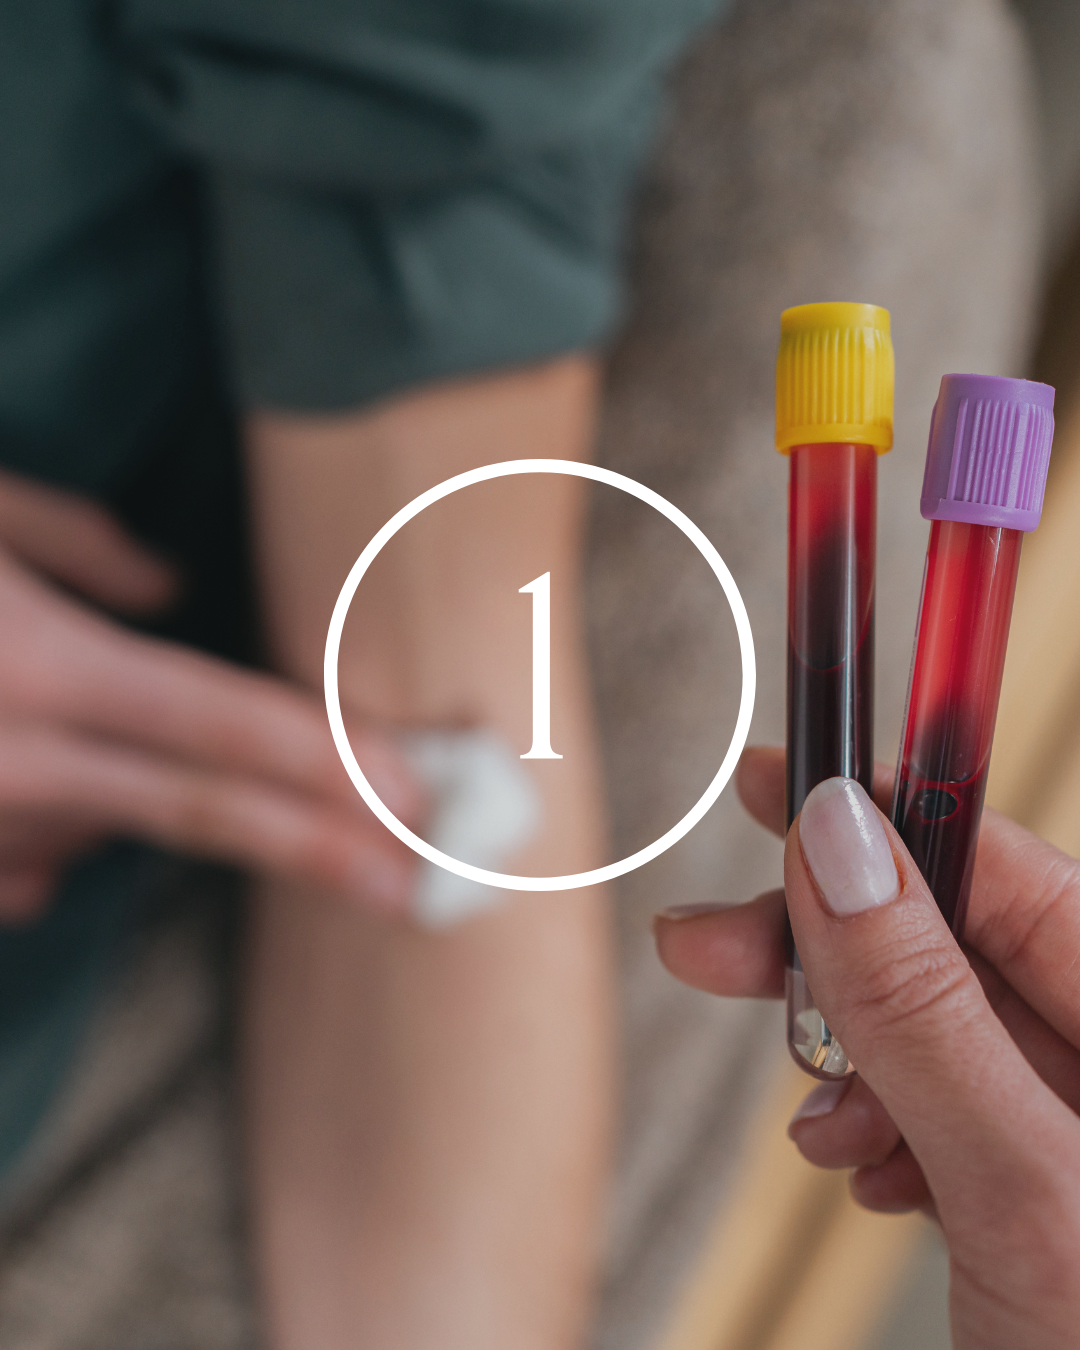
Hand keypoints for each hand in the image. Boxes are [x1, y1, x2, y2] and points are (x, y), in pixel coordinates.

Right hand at [0, 469, 421, 921]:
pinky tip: (5, 773)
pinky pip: (33, 861)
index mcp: (41, 666)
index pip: (217, 721)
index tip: (412, 794)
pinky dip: (46, 821)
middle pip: (201, 811)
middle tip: (414, 892)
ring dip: (115, 789)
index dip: (324, 760)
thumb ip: (76, 543)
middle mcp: (17, 763)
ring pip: (105, 827)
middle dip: (319, 852)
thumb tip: (165, 585)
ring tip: (32, 718)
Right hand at [655, 746, 1079, 1349]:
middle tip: (706, 947)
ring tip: (816, 1122)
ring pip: (938, 1028)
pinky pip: (948, 1104)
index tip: (778, 787)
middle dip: (827, 950)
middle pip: (955, 942)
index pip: (1005, 868)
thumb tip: (837, 846)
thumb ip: (927, 1011)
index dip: (886, 815)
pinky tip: (865, 1165)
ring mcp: (1076, 1119)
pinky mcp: (1044, 1174)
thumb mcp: (1027, 1190)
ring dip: (851, 1056)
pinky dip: (885, 1122)